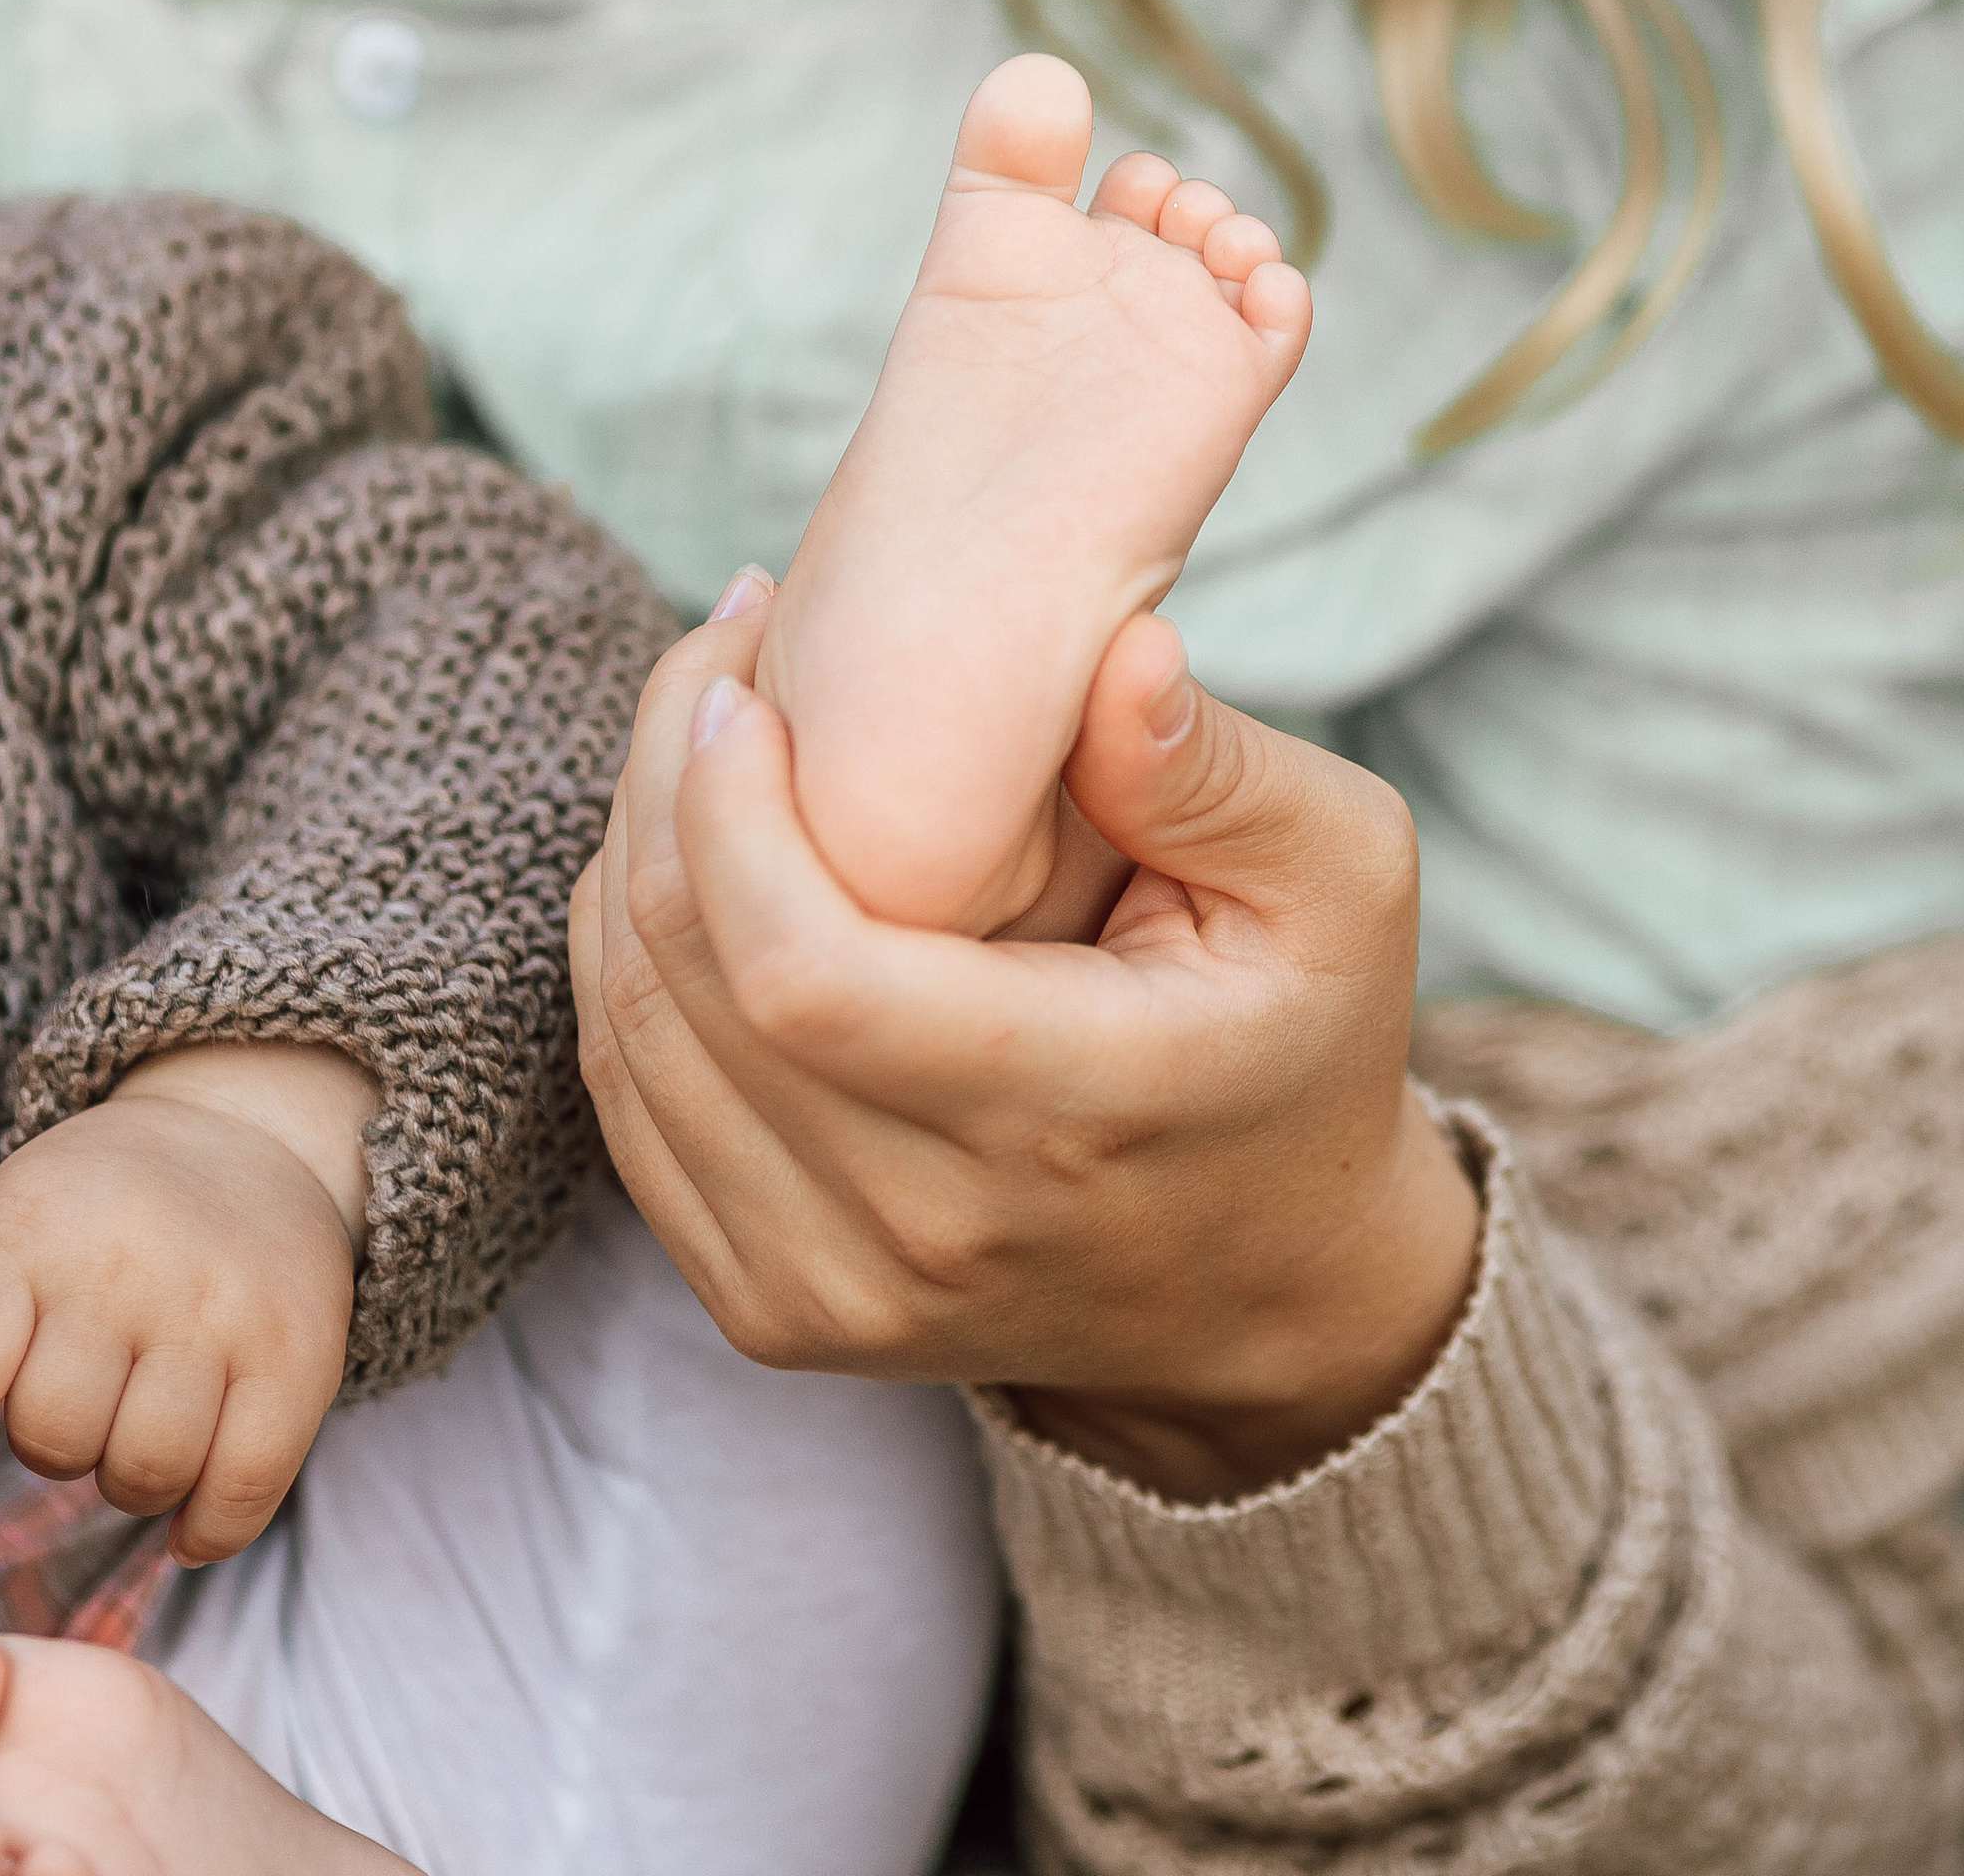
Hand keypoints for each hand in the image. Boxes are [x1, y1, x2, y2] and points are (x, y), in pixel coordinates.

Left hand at [0, 1048, 375, 1568]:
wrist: (248, 1133)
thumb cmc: (97, 1213)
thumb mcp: (3, 1248)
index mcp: (32, 1228)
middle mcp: (127, 1260)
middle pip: (55, 1437)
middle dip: (57, 1447)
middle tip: (87, 1398)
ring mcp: (221, 1303)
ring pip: (144, 1471)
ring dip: (130, 1481)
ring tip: (141, 1427)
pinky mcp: (301, 1347)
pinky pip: (242, 1487)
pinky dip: (208, 1528)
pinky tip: (192, 1518)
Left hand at [572, 589, 1480, 1502]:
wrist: (1271, 1284)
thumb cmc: (1302, 1039)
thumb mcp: (1337, 879)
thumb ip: (1216, 767)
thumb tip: (1117, 649)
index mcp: (1063, 1111)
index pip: (801, 975)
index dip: (726, 814)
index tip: (746, 680)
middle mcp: (927, 1231)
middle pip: (687, 989)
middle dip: (662, 789)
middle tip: (720, 657)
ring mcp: (833, 1294)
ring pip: (632, 1043)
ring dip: (629, 861)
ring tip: (700, 735)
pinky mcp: (774, 1313)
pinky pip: (632, 1111)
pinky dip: (627, 967)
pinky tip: (690, 859)